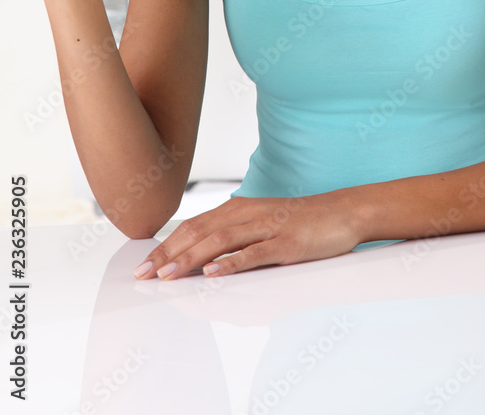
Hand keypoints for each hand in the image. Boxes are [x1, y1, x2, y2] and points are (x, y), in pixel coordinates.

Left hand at [132, 192, 362, 280]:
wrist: (342, 212)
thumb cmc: (300, 222)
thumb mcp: (261, 225)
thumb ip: (233, 240)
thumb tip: (201, 263)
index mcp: (239, 209)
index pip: (193, 226)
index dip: (166, 245)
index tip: (143, 264)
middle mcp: (248, 214)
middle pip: (200, 232)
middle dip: (168, 254)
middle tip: (144, 274)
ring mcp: (268, 227)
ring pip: (221, 241)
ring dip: (191, 259)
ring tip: (168, 275)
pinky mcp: (286, 243)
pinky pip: (255, 253)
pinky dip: (232, 263)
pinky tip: (213, 273)